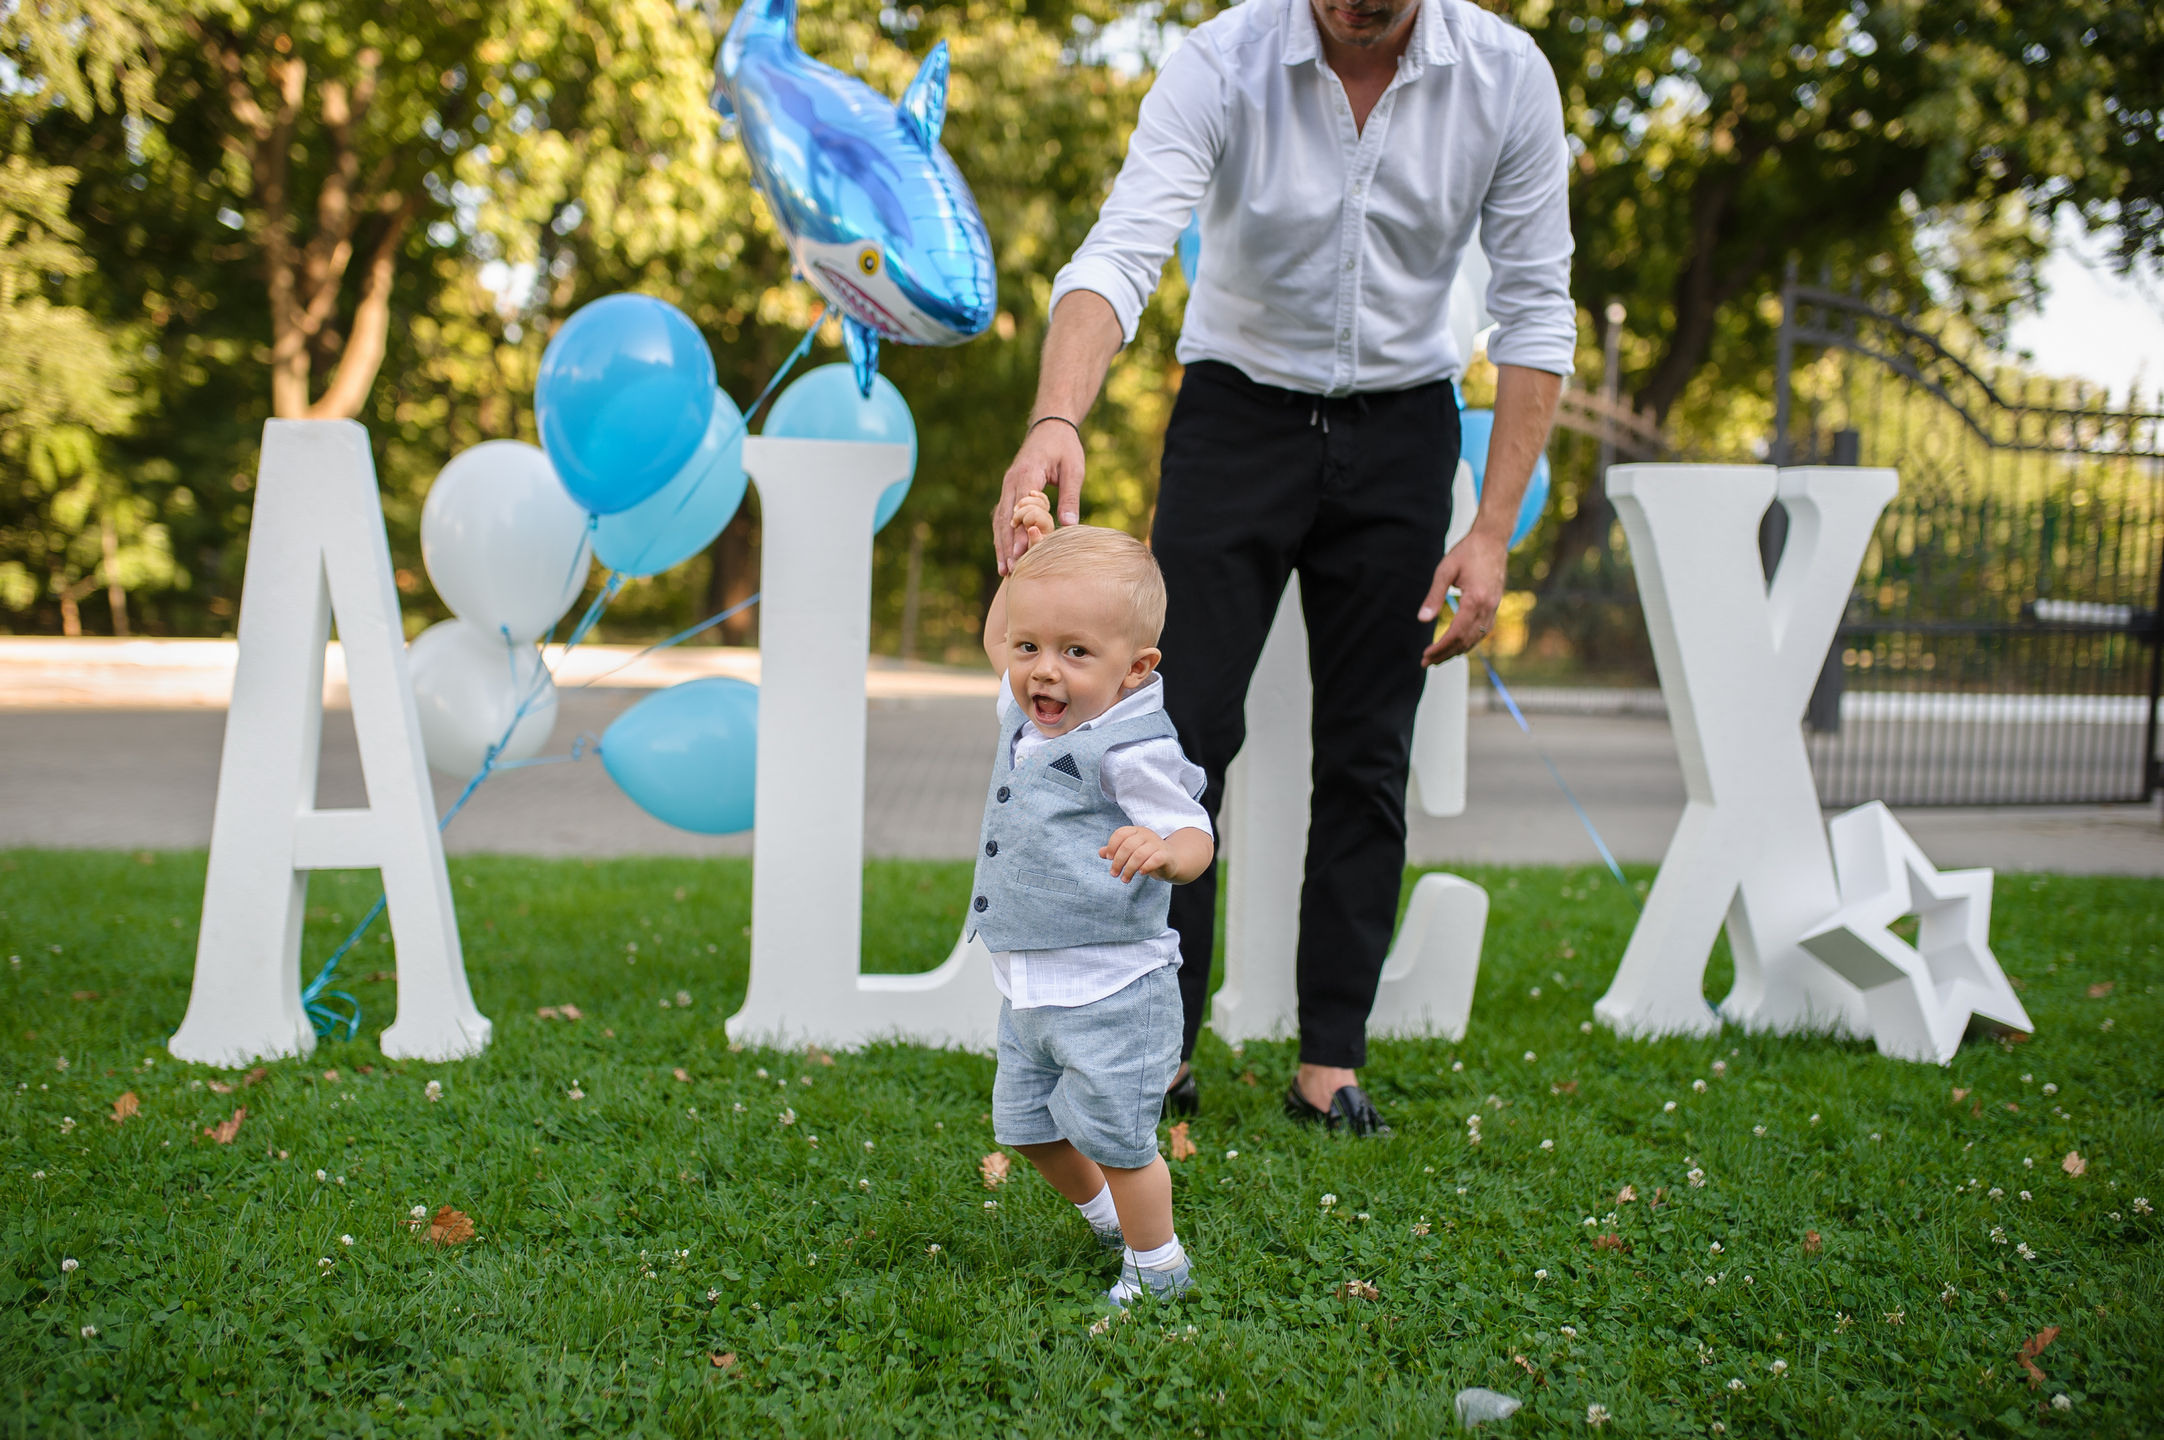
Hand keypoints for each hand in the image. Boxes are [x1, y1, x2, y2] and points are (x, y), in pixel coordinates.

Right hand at [993, 419, 1084, 573]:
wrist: (1051, 427)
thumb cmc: (1065, 447)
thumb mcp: (1074, 469)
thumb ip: (1070, 496)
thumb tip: (1069, 525)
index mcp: (1028, 473)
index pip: (1021, 507)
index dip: (1019, 531)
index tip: (1020, 552)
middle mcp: (1012, 481)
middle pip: (1005, 517)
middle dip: (1007, 545)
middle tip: (1010, 569)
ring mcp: (1008, 486)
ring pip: (1000, 519)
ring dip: (1001, 544)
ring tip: (1004, 569)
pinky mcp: (1009, 491)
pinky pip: (1002, 516)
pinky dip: (1002, 536)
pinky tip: (1005, 554)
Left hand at [1100, 825, 1174, 882]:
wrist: (1172, 861)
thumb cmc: (1147, 856)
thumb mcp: (1131, 851)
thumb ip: (1116, 851)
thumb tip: (1101, 853)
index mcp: (1137, 831)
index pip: (1120, 833)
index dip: (1112, 846)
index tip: (1108, 859)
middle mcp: (1147, 835)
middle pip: (1128, 845)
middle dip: (1118, 862)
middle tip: (1114, 874)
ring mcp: (1157, 844)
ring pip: (1139, 854)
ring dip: (1129, 869)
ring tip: (1125, 879)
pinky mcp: (1166, 855)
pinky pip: (1155, 859)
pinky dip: (1146, 867)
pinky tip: (1141, 873)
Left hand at [1418, 528, 1506, 664]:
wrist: (1492, 539)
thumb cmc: (1468, 551)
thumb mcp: (1445, 571)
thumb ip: (1434, 596)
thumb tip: (1422, 619)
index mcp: (1475, 599)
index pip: (1455, 634)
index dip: (1440, 648)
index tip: (1425, 656)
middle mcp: (1487, 607)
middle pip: (1465, 641)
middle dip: (1445, 654)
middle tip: (1427, 662)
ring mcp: (1494, 607)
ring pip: (1476, 639)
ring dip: (1457, 651)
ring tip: (1439, 658)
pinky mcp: (1495, 606)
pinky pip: (1483, 631)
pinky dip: (1469, 641)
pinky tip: (1458, 645)